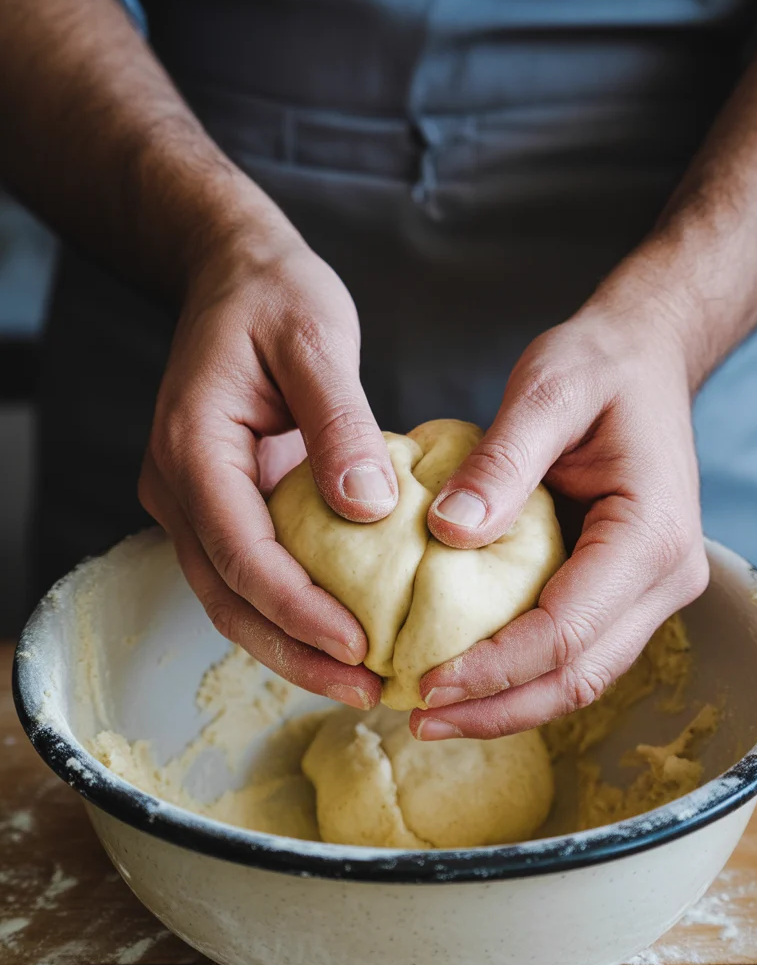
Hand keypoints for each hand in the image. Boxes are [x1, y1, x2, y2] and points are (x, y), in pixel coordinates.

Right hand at [139, 216, 397, 707]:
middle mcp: (178, 485)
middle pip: (227, 595)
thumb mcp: (316, 340)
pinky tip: (342, 637)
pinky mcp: (220, 506)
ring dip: (292, 646)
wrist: (233, 275)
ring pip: (232, 598)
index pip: (237, 549)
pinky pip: (248, 575)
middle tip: (367, 690)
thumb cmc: (274, 296)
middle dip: (294, 652)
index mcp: (192, 446)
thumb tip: (370, 508)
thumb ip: (339, 423)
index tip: (357, 644)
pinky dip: (291, 613)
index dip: (295, 607)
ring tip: (361, 683)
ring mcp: (193, 501)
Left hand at [413, 309, 708, 738]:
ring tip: (431, 713)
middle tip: (418, 719)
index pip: (567, 630)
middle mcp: (665, 577)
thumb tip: (450, 534)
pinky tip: (466, 676)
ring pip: (582, 676)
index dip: (495, 667)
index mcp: (652, 534)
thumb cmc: (597, 367)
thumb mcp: (547, 389)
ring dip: (508, 704)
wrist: (645, 359)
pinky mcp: (624, 591)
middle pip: (580, 675)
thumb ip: (503, 461)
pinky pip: (576, 651)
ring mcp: (651, 591)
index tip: (425, 683)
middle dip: (498, 709)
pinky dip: (521, 673)